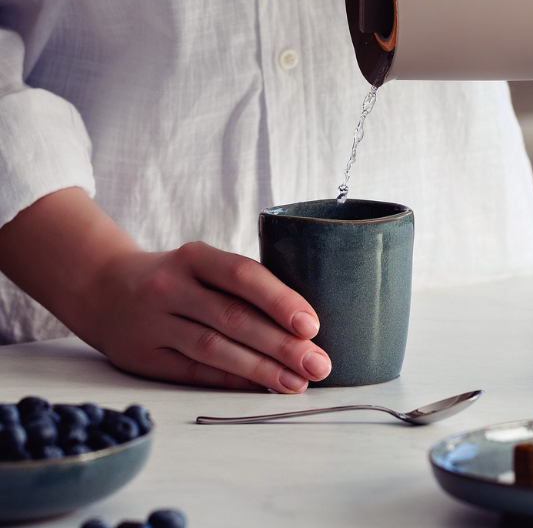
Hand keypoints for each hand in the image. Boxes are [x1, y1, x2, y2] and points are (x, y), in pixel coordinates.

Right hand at [0, 188, 330, 392]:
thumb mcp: (202, 262)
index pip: (243, 275)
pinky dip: (230, 381)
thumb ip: (242, 283)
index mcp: (194, 256)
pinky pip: (194, 371)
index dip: (280, 300)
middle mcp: (171, 287)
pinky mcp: (144, 357)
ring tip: (297, 382)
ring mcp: (154, 323)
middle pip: (234, 318)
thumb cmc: (176, 276)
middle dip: (282, 344)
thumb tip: (304, 321)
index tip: (312, 325)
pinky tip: (260, 387)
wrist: (101, 288)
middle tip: (319, 364)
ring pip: (215, 349)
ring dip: (261, 370)